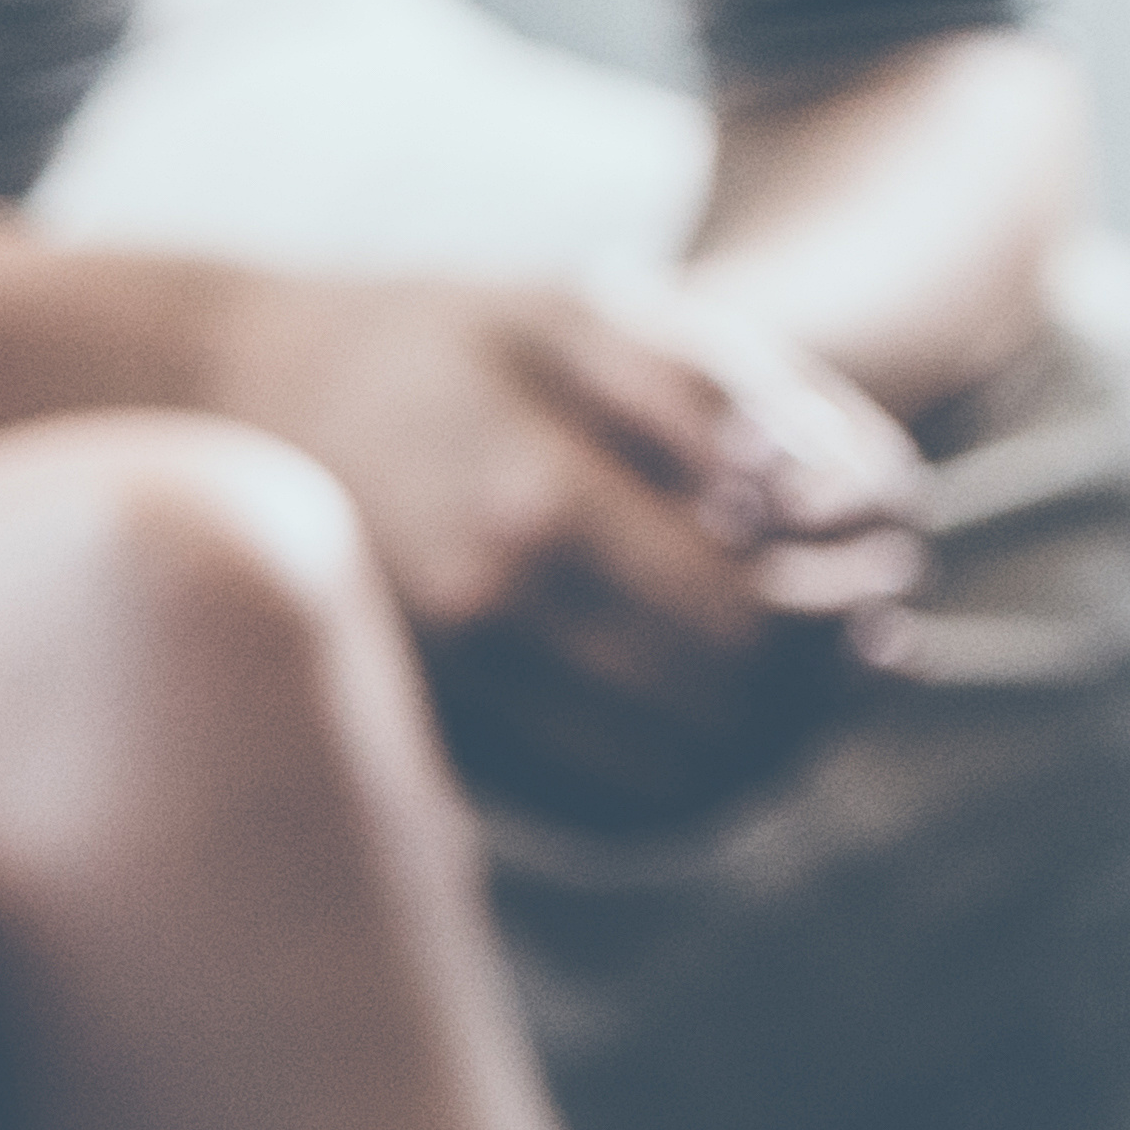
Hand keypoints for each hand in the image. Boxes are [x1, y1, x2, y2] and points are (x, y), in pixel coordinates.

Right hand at [219, 263, 928, 820]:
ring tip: (813, 678)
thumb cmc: (437, 342)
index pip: (760, 621)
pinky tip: (732, 726)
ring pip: (678, 788)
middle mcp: (492, 624)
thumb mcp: (583, 313)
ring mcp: (458, 702)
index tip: (896, 567)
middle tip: (875, 629)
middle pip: (731, 716)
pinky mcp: (444, 748)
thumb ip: (726, 396)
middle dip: (829, 682)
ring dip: (777, 746)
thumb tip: (836, 507)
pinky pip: (608, 816)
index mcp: (536, 503)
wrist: (233, 405)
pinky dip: (698, 791)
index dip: (855, 607)